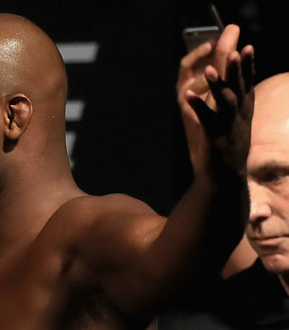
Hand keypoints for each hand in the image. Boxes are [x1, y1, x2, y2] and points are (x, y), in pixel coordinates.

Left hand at [178, 24, 254, 174]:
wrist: (225, 177)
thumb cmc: (228, 143)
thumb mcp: (234, 116)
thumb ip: (233, 96)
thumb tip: (229, 76)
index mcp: (245, 107)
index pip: (248, 82)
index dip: (248, 65)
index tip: (248, 47)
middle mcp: (240, 114)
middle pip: (239, 87)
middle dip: (237, 69)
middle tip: (236, 51)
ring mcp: (228, 125)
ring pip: (225, 101)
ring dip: (217, 85)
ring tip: (209, 70)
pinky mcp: (215, 137)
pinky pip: (205, 119)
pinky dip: (197, 106)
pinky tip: (187, 96)